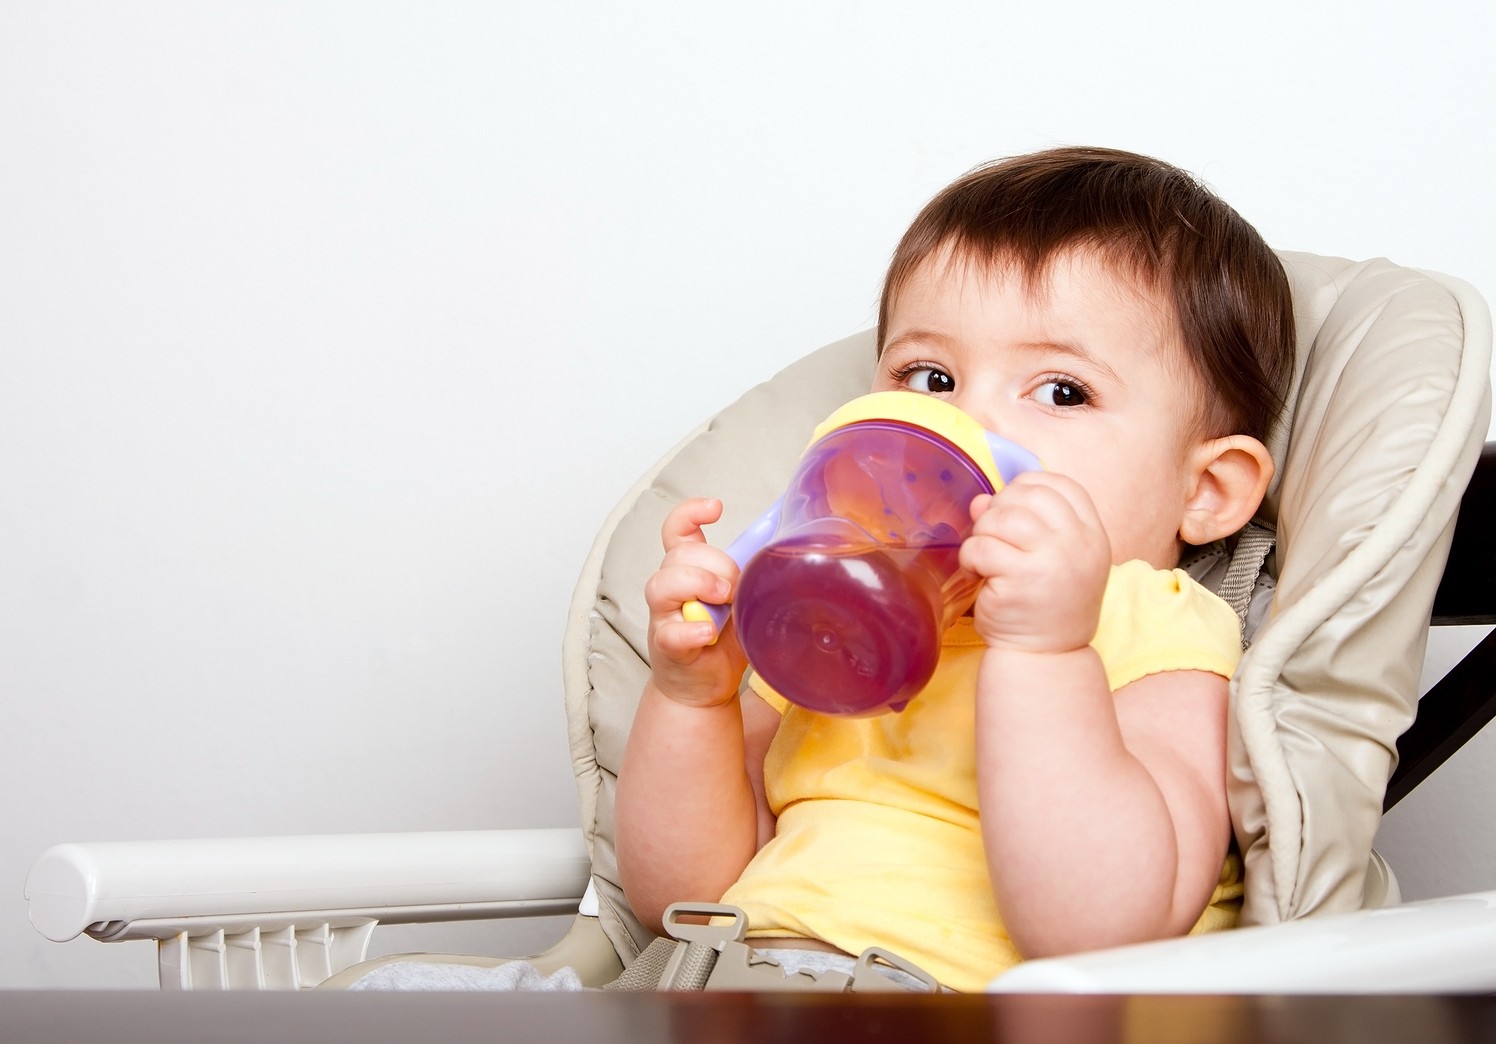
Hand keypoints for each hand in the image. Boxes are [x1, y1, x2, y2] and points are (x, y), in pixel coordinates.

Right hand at [644, 497, 749, 706]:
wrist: (706, 687)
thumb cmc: (725, 639)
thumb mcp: (744, 598)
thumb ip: (751, 572)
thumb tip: (784, 541)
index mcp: (689, 570)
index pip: (676, 530)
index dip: (689, 513)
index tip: (715, 509)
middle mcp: (671, 588)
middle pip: (679, 553)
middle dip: (715, 562)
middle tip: (736, 586)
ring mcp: (665, 616)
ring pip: (662, 583)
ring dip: (698, 585)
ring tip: (723, 601)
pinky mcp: (667, 646)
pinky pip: (670, 631)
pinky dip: (692, 629)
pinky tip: (709, 633)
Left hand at [959, 472, 1111, 654]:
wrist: (1047, 656)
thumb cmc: (1045, 605)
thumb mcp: (1047, 559)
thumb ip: (1021, 522)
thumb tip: (980, 500)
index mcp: (1092, 535)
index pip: (1063, 486)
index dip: (1029, 486)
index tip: (1011, 505)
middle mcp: (1078, 544)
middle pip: (1029, 495)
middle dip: (1000, 508)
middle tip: (992, 533)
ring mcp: (1052, 561)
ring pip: (1001, 517)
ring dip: (982, 531)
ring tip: (984, 554)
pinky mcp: (1021, 579)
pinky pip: (981, 546)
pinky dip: (970, 556)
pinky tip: (977, 574)